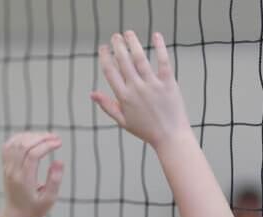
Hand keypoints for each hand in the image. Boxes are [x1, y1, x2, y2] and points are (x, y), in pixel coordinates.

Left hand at [1, 132, 63, 216]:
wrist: (15, 216)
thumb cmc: (35, 209)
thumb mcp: (49, 200)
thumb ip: (55, 181)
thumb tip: (59, 161)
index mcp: (24, 180)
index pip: (33, 155)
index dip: (47, 145)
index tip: (59, 143)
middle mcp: (12, 171)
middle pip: (24, 145)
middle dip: (41, 138)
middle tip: (57, 138)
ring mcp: (7, 167)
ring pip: (16, 142)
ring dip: (32, 136)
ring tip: (47, 137)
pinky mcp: (5, 166)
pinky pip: (9, 145)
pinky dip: (20, 138)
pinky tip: (32, 138)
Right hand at [91, 31, 190, 151]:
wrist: (171, 137)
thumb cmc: (147, 130)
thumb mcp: (123, 121)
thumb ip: (107, 106)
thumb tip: (92, 93)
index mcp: (124, 97)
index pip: (110, 72)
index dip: (105, 57)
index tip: (103, 48)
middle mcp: (137, 89)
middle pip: (123, 61)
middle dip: (117, 46)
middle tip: (115, 36)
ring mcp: (152, 85)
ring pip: (140, 58)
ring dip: (132, 43)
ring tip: (128, 33)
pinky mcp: (168, 84)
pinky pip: (163, 62)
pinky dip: (160, 47)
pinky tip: (155, 35)